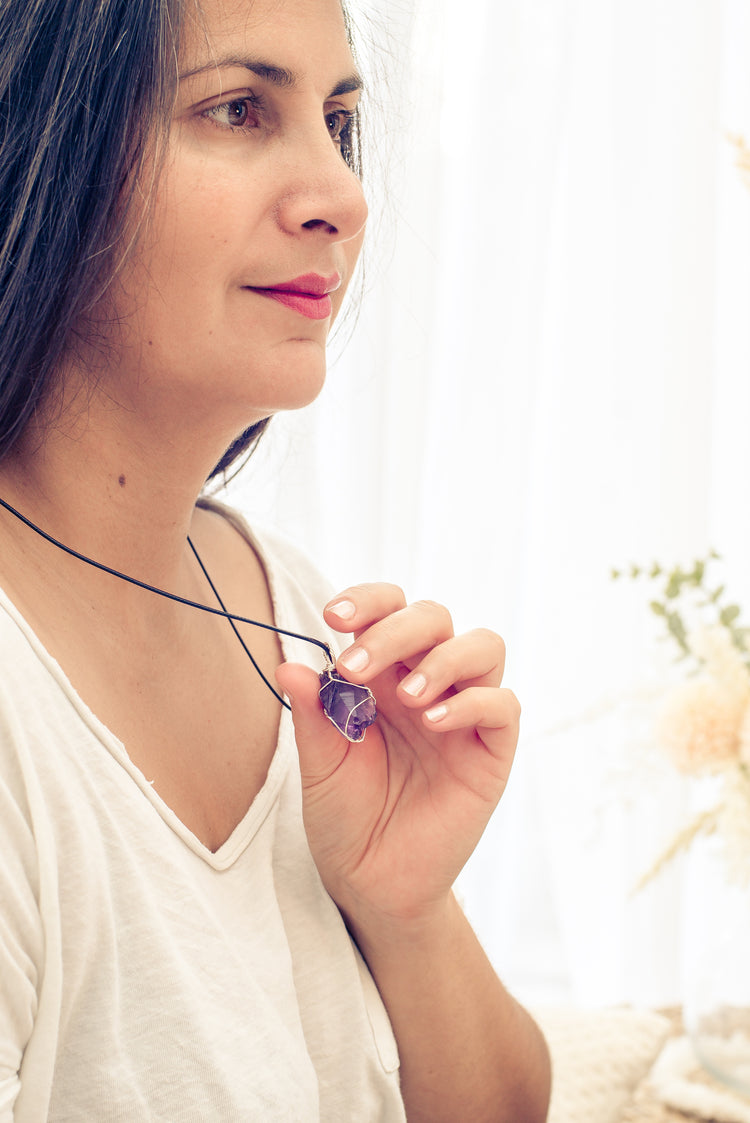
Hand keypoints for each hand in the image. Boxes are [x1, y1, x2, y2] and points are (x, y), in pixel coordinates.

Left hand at [275, 583, 519, 928]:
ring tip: (406, 699)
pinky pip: (501, 705)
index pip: (389, 609)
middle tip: (355, 667)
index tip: (332, 616)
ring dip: (443, 659)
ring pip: (483, 646)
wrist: (370, 882)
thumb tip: (290, 665)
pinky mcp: (490, 751)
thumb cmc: (344, 816)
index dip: (367, 600)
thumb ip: (312, 714)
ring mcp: (463, 714)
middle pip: (434, 618)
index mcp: (383, 674)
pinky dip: (470, 703)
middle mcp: (426, 682)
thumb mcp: (319, 763)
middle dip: (395, 630)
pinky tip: (433, 723)